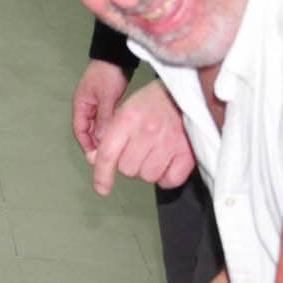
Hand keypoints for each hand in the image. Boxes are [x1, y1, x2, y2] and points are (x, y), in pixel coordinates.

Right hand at [72, 59, 129, 158]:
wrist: (116, 56)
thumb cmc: (108, 72)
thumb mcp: (106, 96)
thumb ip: (104, 117)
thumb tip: (103, 138)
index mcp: (81, 105)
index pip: (79, 130)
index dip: (86, 145)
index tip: (96, 157)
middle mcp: (86, 107)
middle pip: (88, 131)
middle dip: (96, 144)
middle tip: (108, 156)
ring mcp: (96, 105)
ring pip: (98, 127)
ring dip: (104, 136)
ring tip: (115, 148)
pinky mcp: (106, 103)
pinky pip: (106, 121)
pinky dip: (111, 128)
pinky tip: (120, 135)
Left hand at [91, 80, 196, 196]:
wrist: (185, 94)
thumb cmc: (153, 103)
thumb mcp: (124, 111)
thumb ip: (109, 136)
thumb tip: (94, 160)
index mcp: (128, 119)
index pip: (108, 154)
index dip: (102, 175)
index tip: (101, 189)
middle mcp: (147, 131)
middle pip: (127, 169)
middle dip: (129, 165)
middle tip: (139, 151)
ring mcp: (169, 142)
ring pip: (147, 177)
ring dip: (148, 171)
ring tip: (154, 153)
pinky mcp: (188, 153)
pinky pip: (170, 181)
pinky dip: (167, 178)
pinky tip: (167, 163)